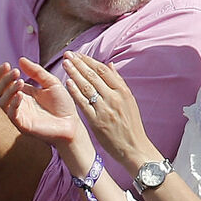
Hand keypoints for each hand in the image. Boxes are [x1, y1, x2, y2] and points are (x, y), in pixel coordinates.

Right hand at [0, 59, 86, 146]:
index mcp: (23, 93)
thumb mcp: (51, 83)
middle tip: (15, 72)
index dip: (2, 73)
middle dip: (5, 79)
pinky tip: (20, 95)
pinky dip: (14, 103)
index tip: (7, 64)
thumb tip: (20, 60)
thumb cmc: (62, 105)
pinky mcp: (22, 125)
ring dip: (9, 90)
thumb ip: (36, 72)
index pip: (5, 82)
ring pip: (3, 102)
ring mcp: (19, 115)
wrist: (71, 124)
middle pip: (0, 90)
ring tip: (20, 81)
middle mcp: (18, 104)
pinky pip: (11, 114)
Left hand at [62, 51, 159, 171]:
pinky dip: (75, 92)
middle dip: (80, 63)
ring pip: (88, 87)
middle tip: (68, 54)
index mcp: (123, 91)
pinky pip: (84, 104)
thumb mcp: (129, 101)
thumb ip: (119, 82)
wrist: (134, 147)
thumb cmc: (131, 125)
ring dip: (75, 74)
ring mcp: (106, 109)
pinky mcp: (97, 121)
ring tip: (65, 64)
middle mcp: (114, 97)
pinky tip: (68, 83)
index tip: (78, 54)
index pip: (103, 71)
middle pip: (94, 76)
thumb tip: (110, 64)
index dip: (89, 61)